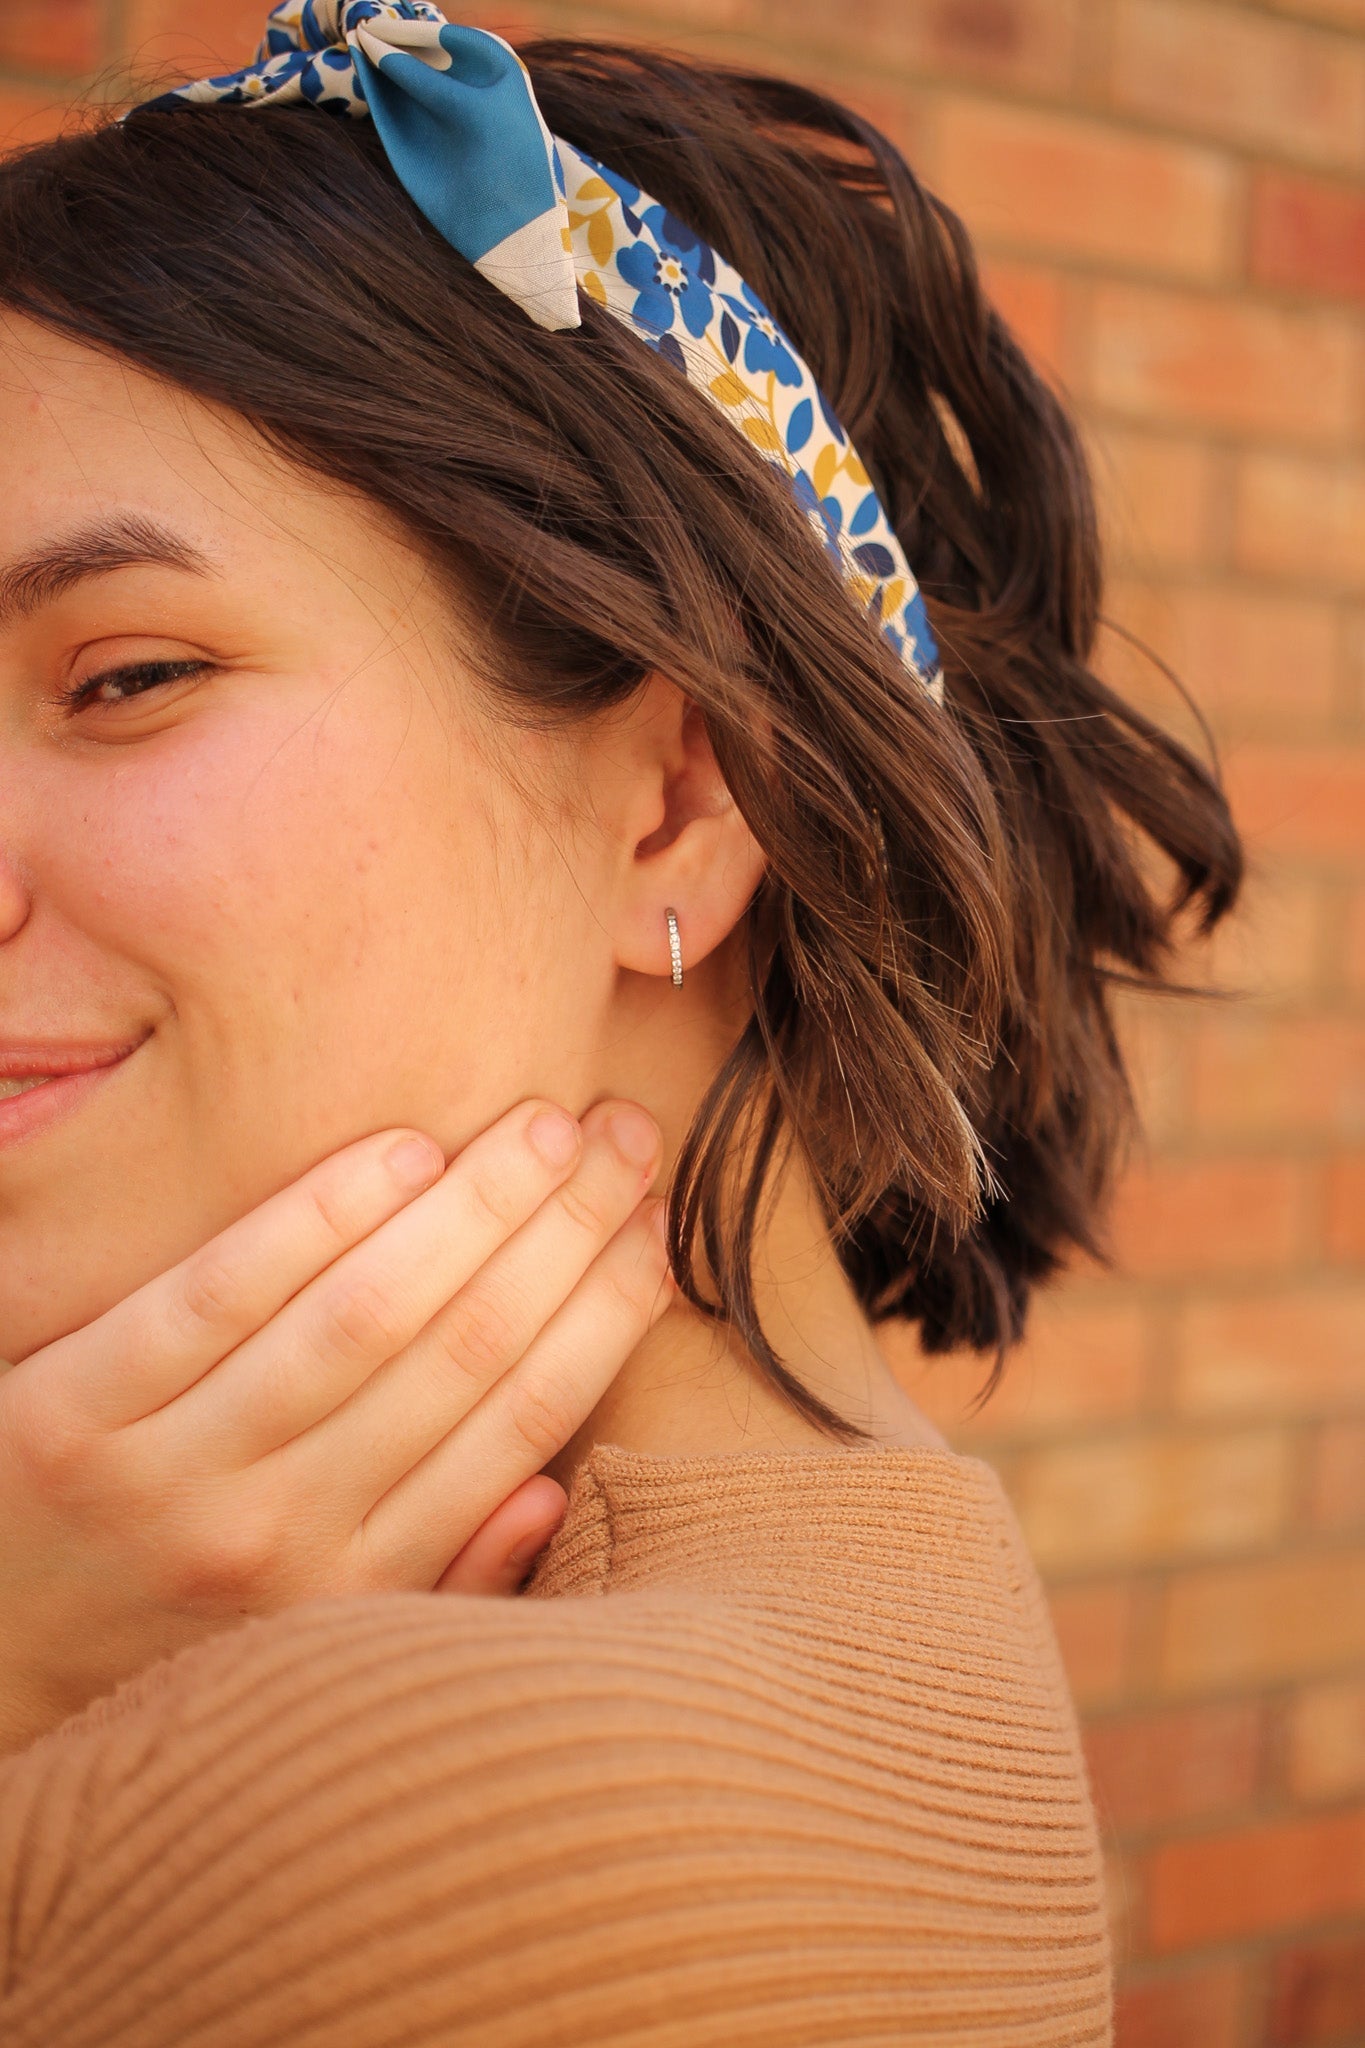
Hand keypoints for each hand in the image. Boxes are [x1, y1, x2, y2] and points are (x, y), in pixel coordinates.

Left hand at [0, 1097, 671, 1753]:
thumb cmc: (165, 1629)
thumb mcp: (320, 1646)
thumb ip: (440, 1581)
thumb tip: (554, 1494)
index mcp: (360, 1592)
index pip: (522, 1425)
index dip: (605, 1311)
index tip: (657, 1225)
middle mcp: (282, 1543)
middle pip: (465, 1353)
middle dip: (565, 1230)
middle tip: (623, 1135)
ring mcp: (173, 1479)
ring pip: (364, 1317)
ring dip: (473, 1208)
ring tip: (541, 1128)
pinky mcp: (74, 1415)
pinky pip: (221, 1294)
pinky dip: (318, 1216)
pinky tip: (400, 1150)